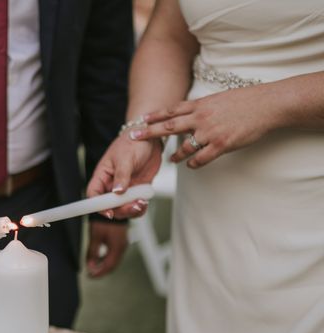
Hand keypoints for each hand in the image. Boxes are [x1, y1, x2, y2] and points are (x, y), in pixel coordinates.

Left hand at [86, 221, 127, 277]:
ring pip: (114, 261)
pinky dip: (107, 259)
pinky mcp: (121, 241)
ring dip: (104, 265)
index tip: (90, 276)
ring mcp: (123, 244)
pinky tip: (100, 258)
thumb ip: (92, 252)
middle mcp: (122, 247)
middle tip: (91, 273)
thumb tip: (89, 265)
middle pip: (112, 265)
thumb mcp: (95, 236)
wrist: (113, 207)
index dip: (99, 273)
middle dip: (101, 271)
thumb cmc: (104, 220)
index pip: (109, 266)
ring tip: (94, 267)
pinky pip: (115, 254)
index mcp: (117, 247)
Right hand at [87, 133, 161, 218]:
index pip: (93, 194)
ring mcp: (125, 188)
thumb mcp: (125, 157)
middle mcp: (111, 184)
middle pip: (109, 205)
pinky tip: (144, 202)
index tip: (109, 212)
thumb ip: (122, 175)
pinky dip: (140, 208)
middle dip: (120, 210)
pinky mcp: (137, 190)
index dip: (98, 206)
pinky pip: (135, 204)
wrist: (150, 138)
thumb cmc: (133, 142)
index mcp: (103, 175)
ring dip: (131, 210)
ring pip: (123, 208)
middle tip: (133, 206)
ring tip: (141, 204)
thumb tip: (117, 191)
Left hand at [129, 86, 273, 167]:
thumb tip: (191, 111)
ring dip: (176, 155)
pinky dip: (194, 163)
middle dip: (150, 132)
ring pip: (184, 147)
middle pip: (169, 126)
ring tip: (171, 159)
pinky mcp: (221, 144)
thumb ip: (202, 107)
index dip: (156, 115)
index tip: (141, 119)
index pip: (172, 110)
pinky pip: (201, 158)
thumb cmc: (245, 101)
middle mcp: (201, 118)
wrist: (266, 105)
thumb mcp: (219, 99)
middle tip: (134, 137)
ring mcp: (210, 132)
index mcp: (200, 105)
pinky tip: (191, 165)